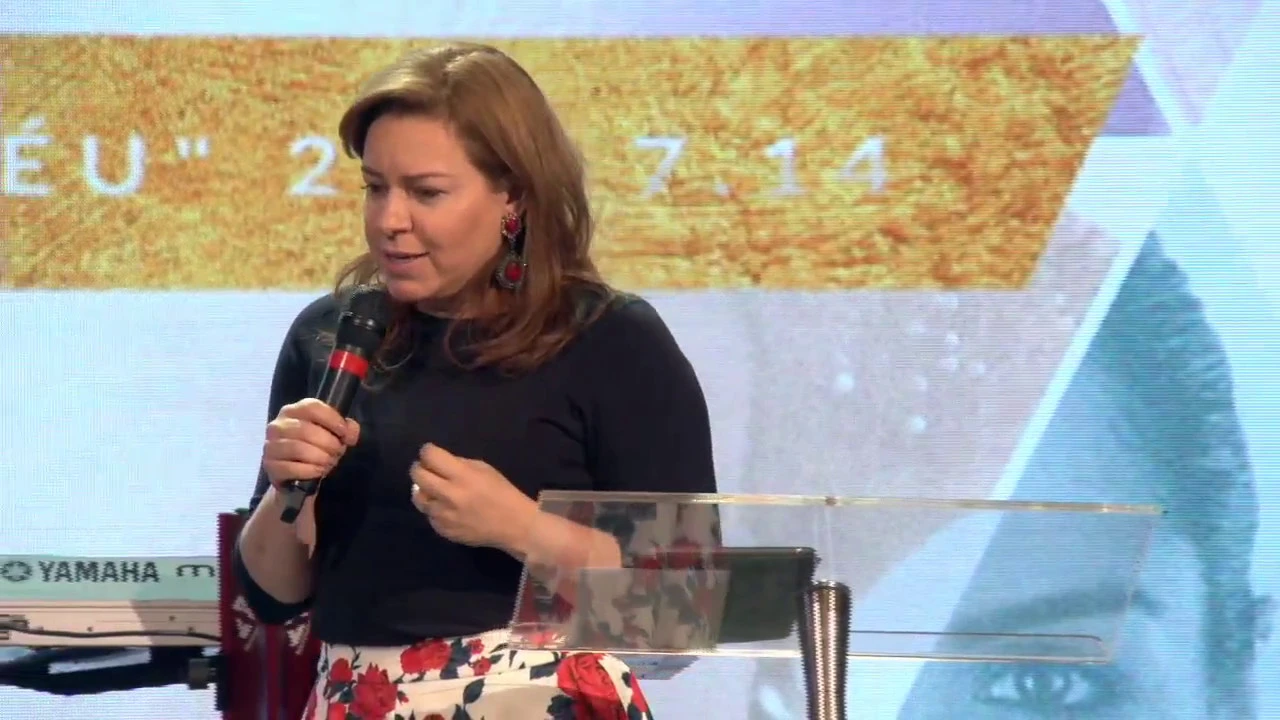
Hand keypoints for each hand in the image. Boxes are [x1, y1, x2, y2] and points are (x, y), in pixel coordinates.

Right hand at [262, 398, 359, 488]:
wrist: (295, 474)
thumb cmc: (315, 448)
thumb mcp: (332, 434)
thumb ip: (345, 428)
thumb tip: (350, 431)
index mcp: (293, 411)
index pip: (311, 407)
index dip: (332, 419)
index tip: (344, 433)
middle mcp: (278, 425)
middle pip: (306, 430)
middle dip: (328, 443)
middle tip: (338, 452)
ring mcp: (270, 445)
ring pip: (298, 449)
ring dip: (320, 457)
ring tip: (329, 462)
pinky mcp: (269, 466)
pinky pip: (291, 468)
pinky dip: (310, 471)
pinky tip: (319, 471)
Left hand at [410, 443, 537, 553]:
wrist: (513, 525)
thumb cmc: (501, 492)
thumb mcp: (484, 469)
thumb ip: (459, 463)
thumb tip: (438, 462)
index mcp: (462, 476)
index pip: (430, 456)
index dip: (428, 451)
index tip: (431, 454)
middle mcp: (449, 495)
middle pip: (417, 475)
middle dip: (419, 468)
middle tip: (427, 469)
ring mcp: (443, 515)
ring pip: (418, 497)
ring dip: (424, 490)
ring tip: (435, 490)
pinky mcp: (443, 530)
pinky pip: (429, 515)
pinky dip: (434, 509)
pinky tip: (447, 508)